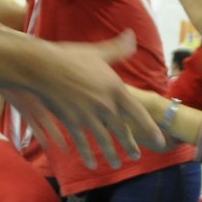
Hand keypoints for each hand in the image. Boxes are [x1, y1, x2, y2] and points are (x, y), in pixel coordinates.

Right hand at [0, 29, 167, 169]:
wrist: (42, 67)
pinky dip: (88, 155)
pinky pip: (82, 143)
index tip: (159, 140)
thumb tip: (132, 36)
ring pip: (104, 141)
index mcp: (116, 89)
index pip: (139, 113)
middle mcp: (105, 105)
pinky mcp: (71, 122)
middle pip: (122, 131)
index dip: (150, 129)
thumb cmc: (69, 57)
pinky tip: (92, 164)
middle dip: (130, 146)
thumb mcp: (97, 52)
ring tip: (117, 165)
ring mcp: (88, 116)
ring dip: (111, 155)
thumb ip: (118, 49)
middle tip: (136, 156)